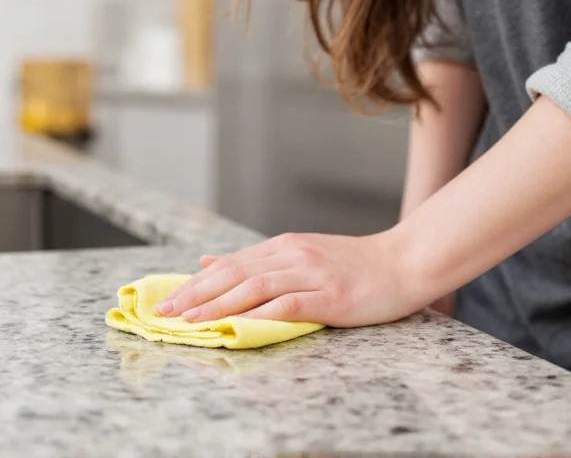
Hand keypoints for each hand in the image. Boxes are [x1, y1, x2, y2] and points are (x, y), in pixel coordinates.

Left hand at [156, 232, 432, 327]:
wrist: (404, 262)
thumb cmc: (353, 264)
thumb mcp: (299, 254)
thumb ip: (256, 260)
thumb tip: (208, 261)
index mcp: (283, 247)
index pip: (229, 265)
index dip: (196, 283)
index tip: (168, 300)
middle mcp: (292, 255)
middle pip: (234, 274)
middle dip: (195, 294)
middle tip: (166, 312)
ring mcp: (311, 273)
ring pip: (254, 287)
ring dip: (218, 304)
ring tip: (190, 320)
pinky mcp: (330, 295)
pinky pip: (288, 304)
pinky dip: (259, 314)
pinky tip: (238, 324)